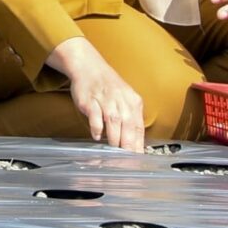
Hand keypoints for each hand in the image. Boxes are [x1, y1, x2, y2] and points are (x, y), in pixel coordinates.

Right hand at [48, 36, 146, 150]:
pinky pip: (95, 116)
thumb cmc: (108, 86)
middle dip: (129, 145)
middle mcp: (121, 100)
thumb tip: (133, 142)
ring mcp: (105, 99)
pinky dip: (97, 127)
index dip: (139, 144)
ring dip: (115, 138)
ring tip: (114, 153)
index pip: (138, 127)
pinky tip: (97, 136)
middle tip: (128, 161)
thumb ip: (129, 118)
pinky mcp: (90, 100)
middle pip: (128, 126)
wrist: (89, 66)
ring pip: (114, 122)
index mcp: (133, 102)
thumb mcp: (125, 99)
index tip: (138, 159)